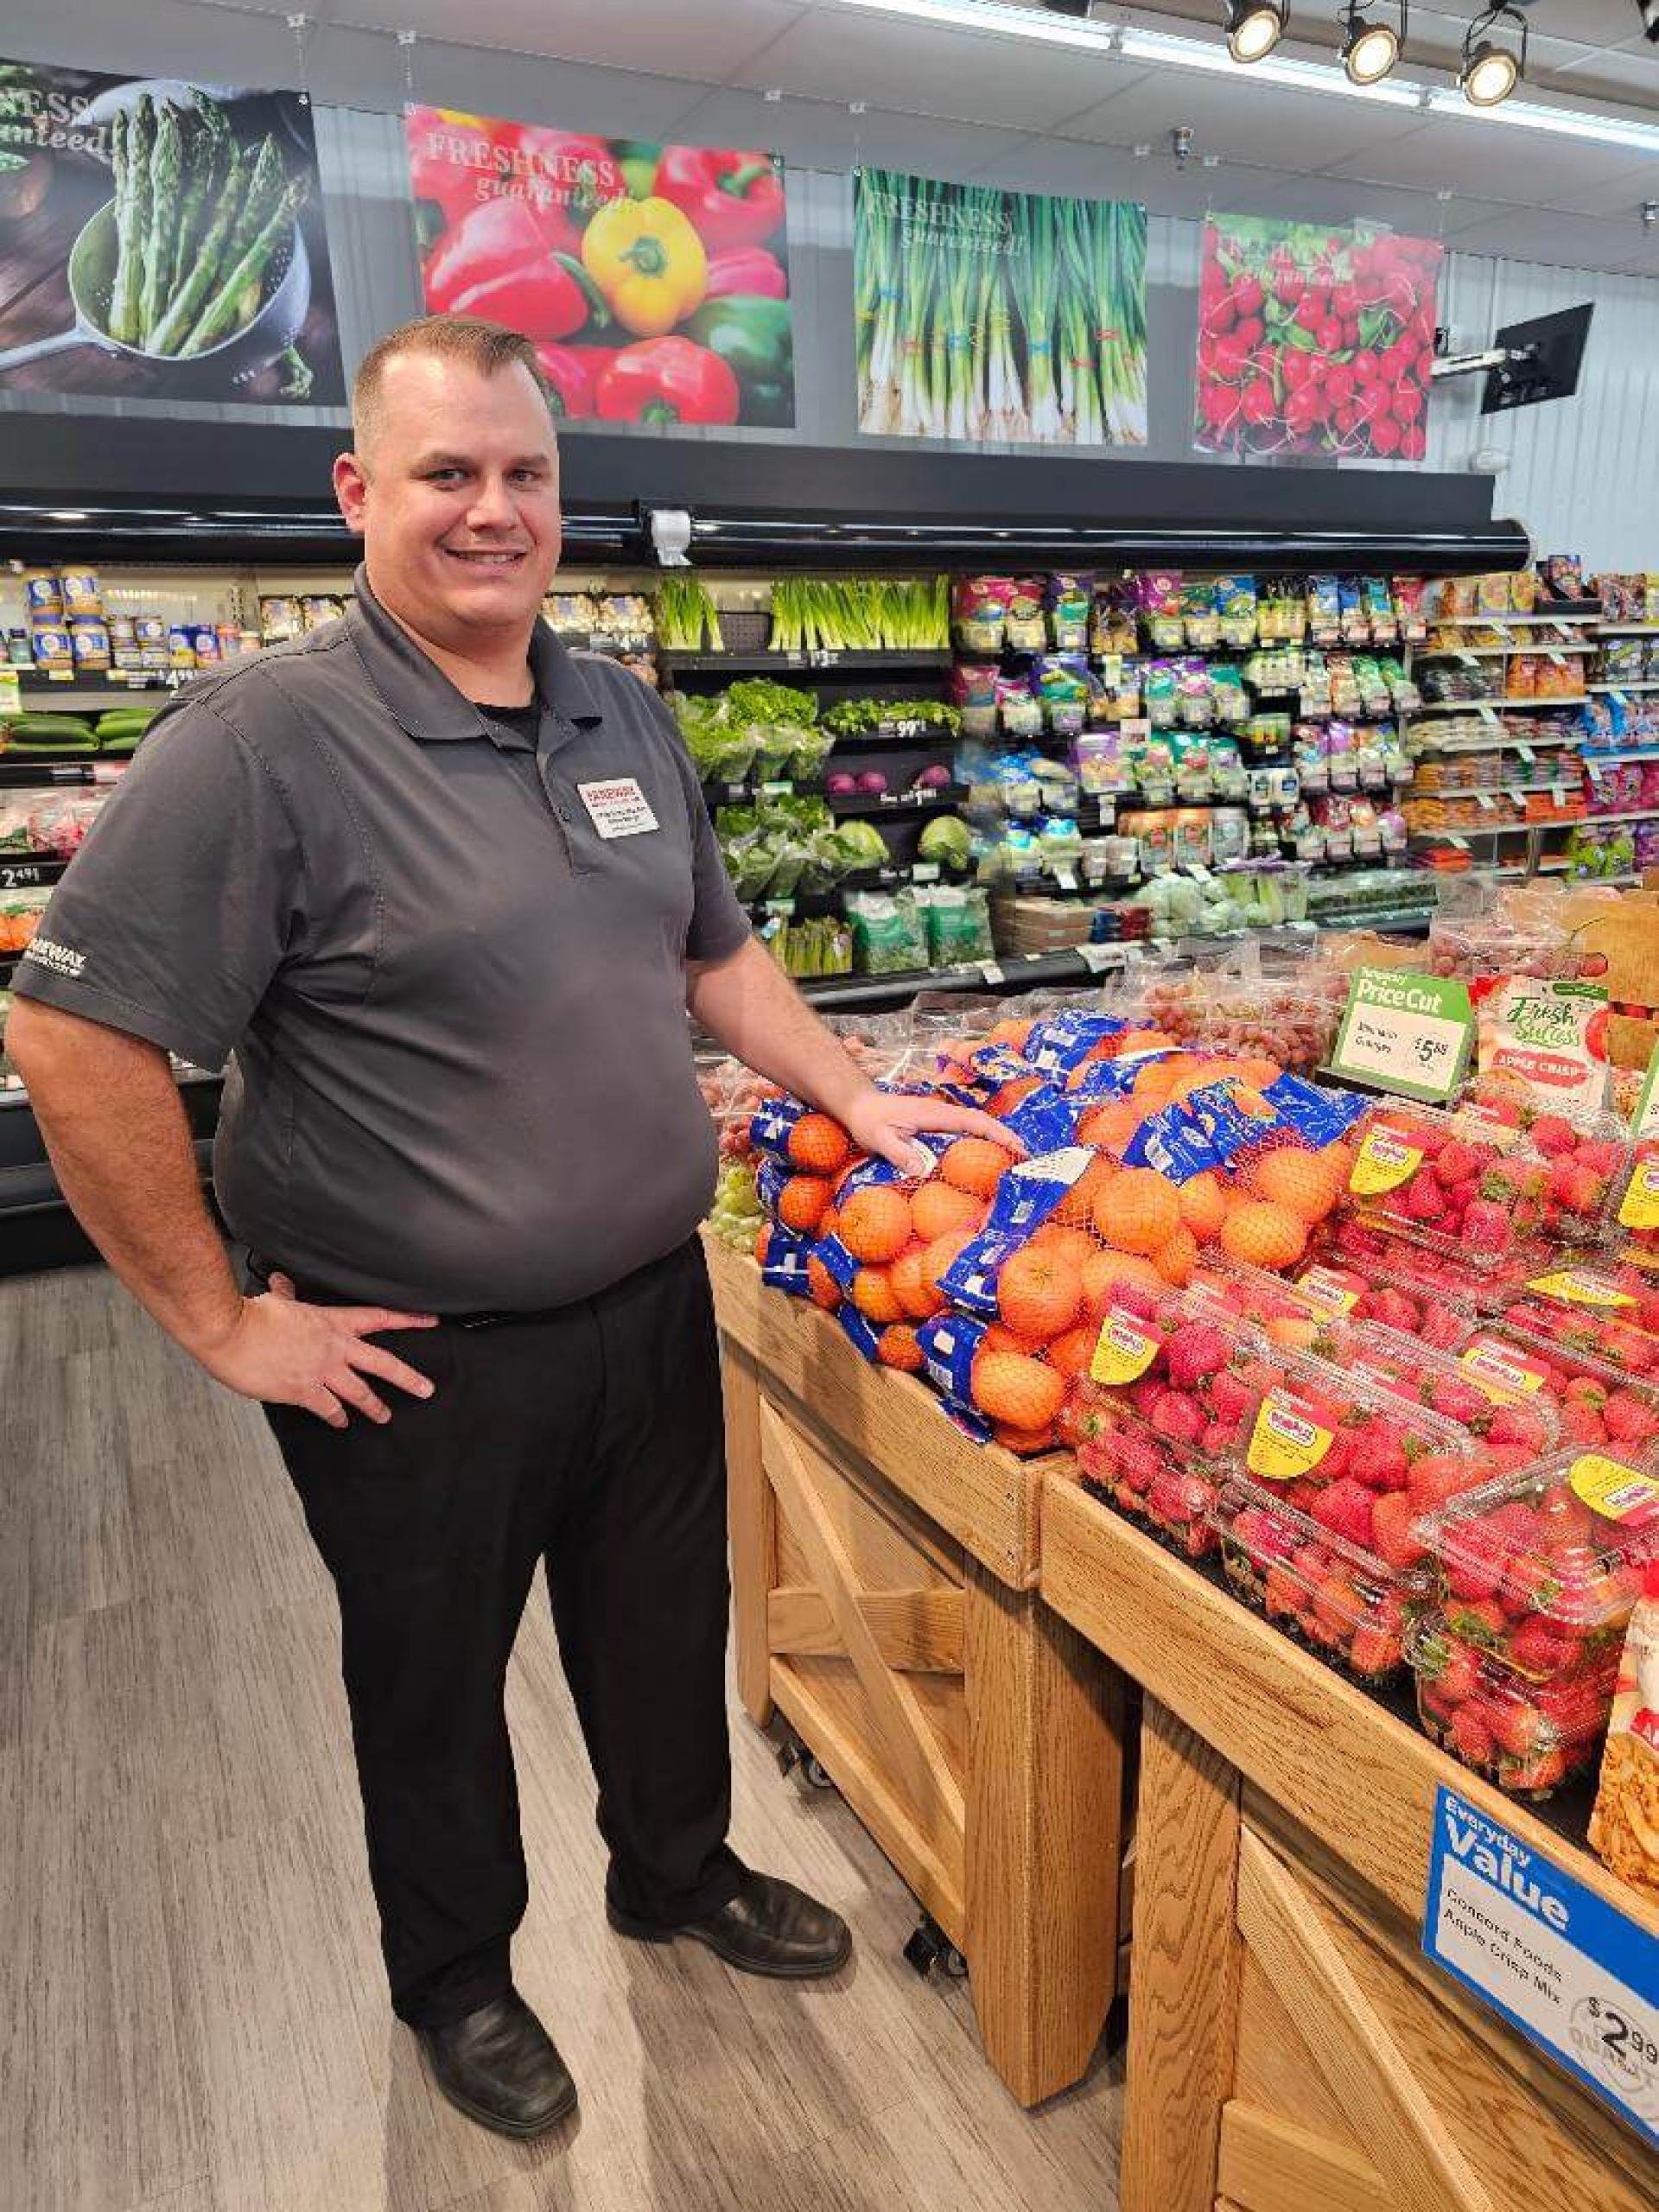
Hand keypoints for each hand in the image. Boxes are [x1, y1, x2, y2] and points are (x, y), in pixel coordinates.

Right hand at [191, 1272, 438, 1428]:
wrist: (229, 1332)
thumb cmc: (250, 1314)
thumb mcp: (278, 1300)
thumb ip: (288, 1294)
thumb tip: (285, 1282)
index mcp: (331, 1322)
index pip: (379, 1318)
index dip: (408, 1319)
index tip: (431, 1321)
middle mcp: (334, 1347)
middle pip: (382, 1363)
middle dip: (408, 1378)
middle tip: (426, 1389)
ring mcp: (321, 1370)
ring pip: (360, 1392)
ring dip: (374, 1406)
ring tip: (385, 1416)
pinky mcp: (303, 1391)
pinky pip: (328, 1408)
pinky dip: (336, 1417)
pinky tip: (340, 1422)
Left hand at [843, 1090, 1025, 1178]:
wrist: (859, 1106)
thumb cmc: (869, 1121)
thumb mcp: (880, 1139)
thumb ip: (899, 1153)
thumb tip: (922, 1170)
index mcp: (934, 1115)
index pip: (973, 1121)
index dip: (997, 1132)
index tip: (1016, 1145)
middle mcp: (941, 1113)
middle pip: (980, 1122)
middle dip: (1004, 1135)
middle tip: (1025, 1156)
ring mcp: (939, 1118)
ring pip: (973, 1125)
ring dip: (993, 1137)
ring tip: (1012, 1157)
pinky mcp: (934, 1125)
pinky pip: (962, 1131)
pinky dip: (978, 1139)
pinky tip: (983, 1156)